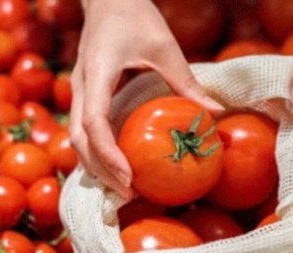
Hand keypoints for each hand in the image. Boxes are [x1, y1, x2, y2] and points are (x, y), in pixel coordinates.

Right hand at [69, 0, 223, 197]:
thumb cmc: (136, 15)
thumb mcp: (165, 46)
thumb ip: (186, 81)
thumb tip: (216, 113)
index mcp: (97, 73)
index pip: (94, 121)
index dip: (108, 153)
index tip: (128, 176)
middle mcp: (81, 86)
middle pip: (79, 140)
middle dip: (101, 171)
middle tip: (131, 194)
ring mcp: (79, 92)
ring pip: (76, 139)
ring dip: (97, 167)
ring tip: (125, 190)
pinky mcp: (85, 95)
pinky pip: (83, 132)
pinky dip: (97, 154)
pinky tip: (117, 170)